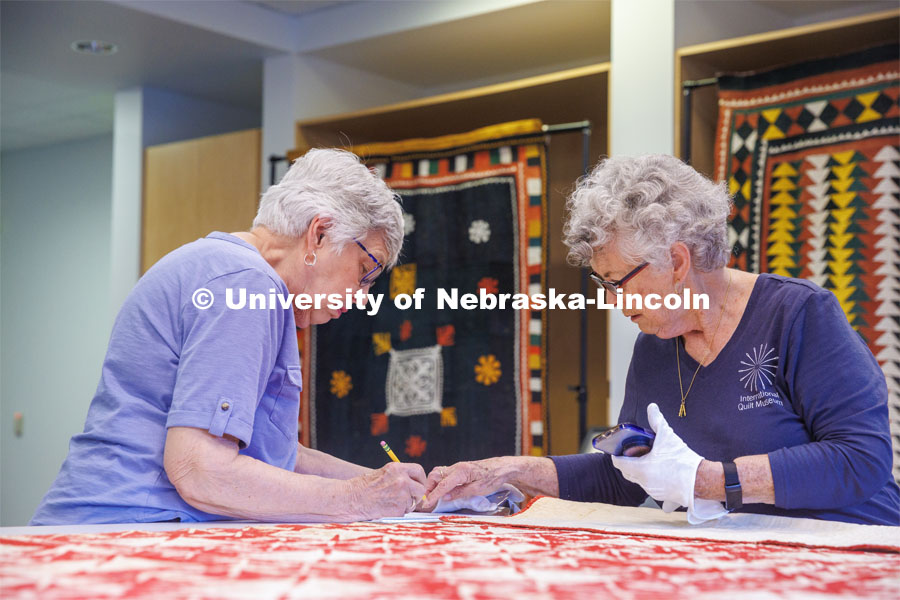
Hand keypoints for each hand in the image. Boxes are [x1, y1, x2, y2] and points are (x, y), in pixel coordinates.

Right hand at [347, 461, 426, 519]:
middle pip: (420, 488)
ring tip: (390, 501)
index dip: (420, 479)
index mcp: (397, 468)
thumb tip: (415, 483)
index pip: (419, 470)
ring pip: (413, 502)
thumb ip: (400, 476)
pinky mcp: (399, 508)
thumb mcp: (384, 473)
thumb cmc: (365, 486)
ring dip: (406, 504)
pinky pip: (405, 511)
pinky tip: (387, 507)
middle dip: (417, 495)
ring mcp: (401, 495)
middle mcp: (402, 480)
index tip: (418, 484)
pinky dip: (399, 511)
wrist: (351, 498)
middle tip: (409, 497)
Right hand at [420, 457, 513, 511]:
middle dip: (429, 487)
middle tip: (428, 499)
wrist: (503, 468)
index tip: (427, 504)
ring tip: (433, 495)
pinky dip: (440, 481)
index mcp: (461, 472)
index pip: (442, 485)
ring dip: (433, 483)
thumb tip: (445, 497)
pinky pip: (445, 474)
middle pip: (435, 475)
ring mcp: (458, 466)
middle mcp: (457, 467)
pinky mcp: (460, 469)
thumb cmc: (493, 478)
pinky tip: (442, 489)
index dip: (433, 495)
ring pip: (439, 473)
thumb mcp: (478, 489)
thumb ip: (460, 492)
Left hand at [611, 403, 726, 523]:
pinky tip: (664, 480)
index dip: (617, 455)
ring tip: (651, 462)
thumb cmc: (682, 459)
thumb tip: (652, 407)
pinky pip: (658, 494)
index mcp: (641, 469)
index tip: (619, 450)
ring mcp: (655, 492)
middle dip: (629, 464)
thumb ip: (657, 420)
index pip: (619, 463)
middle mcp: (645, 483)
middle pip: (628, 473)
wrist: (702, 479)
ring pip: (641, 482)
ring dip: (642, 473)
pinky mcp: (666, 499)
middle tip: (635, 454)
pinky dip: (658, 486)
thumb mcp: (668, 436)